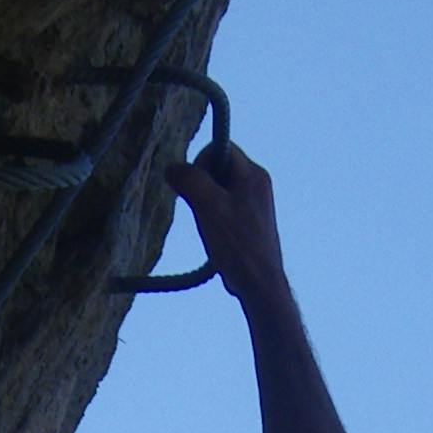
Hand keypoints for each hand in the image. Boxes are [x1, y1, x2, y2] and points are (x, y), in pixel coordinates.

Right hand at [170, 140, 288, 313]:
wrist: (260, 285)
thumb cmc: (238, 245)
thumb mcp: (209, 206)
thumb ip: (190, 180)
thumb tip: (172, 168)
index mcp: (253, 174)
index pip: (220, 147)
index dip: (201, 162)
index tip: (196, 189)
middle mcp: (258, 183)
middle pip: (219, 167)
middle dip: (202, 185)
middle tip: (202, 210)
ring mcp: (256, 203)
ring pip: (219, 188)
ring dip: (206, 205)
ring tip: (211, 228)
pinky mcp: (251, 221)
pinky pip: (225, 207)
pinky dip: (214, 217)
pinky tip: (216, 237)